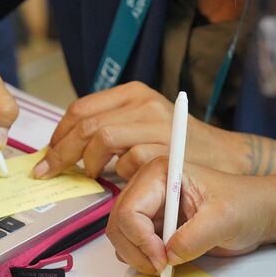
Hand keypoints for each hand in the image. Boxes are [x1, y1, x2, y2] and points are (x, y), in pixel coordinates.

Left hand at [32, 82, 237, 180]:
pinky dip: (118, 174)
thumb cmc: (180, 147)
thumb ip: (113, 129)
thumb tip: (66, 148)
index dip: (59, 134)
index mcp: (133, 93)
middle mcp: (144, 102)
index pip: (81, 108)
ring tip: (90, 177)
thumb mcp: (144, 125)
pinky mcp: (167, 146)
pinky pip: (128, 160)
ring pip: (102, 138)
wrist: (227, 158)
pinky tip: (119, 183)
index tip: (48, 155)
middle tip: (50, 172)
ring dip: (88, 163)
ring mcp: (156, 122)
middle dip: (62, 152)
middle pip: (86, 123)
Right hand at [107, 158, 275, 274]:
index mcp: (161, 172)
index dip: (141, 239)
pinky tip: (165, 262)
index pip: (130, 209)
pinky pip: (133, 244)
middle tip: (162, 268)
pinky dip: (142, 259)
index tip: (163, 260)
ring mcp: (150, 206)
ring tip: (165, 265)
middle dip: (136, 251)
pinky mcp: (154, 225)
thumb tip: (168, 256)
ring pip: (121, 236)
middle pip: (118, 224)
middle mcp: (148, 187)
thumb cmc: (246, 205)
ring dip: (137, 257)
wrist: (258, 213)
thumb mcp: (223, 219)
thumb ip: (194, 237)